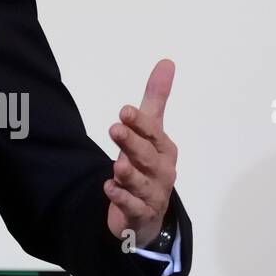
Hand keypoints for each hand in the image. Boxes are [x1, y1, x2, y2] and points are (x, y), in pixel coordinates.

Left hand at [105, 58, 178, 248]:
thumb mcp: (150, 131)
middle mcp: (161, 171)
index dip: (140, 123)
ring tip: (117, 165)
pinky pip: (133, 206)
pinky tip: (109, 189)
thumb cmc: (147, 163)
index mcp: (163, 148)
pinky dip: (123, 199)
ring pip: (141, 183)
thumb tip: (166, 62)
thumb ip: (155, 98)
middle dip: (132, 143)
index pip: (153, 133)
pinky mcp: (140, 213)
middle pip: (147, 157)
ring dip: (129, 174)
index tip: (124, 111)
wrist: (147, 211)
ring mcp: (153, 194)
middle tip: (115, 129)